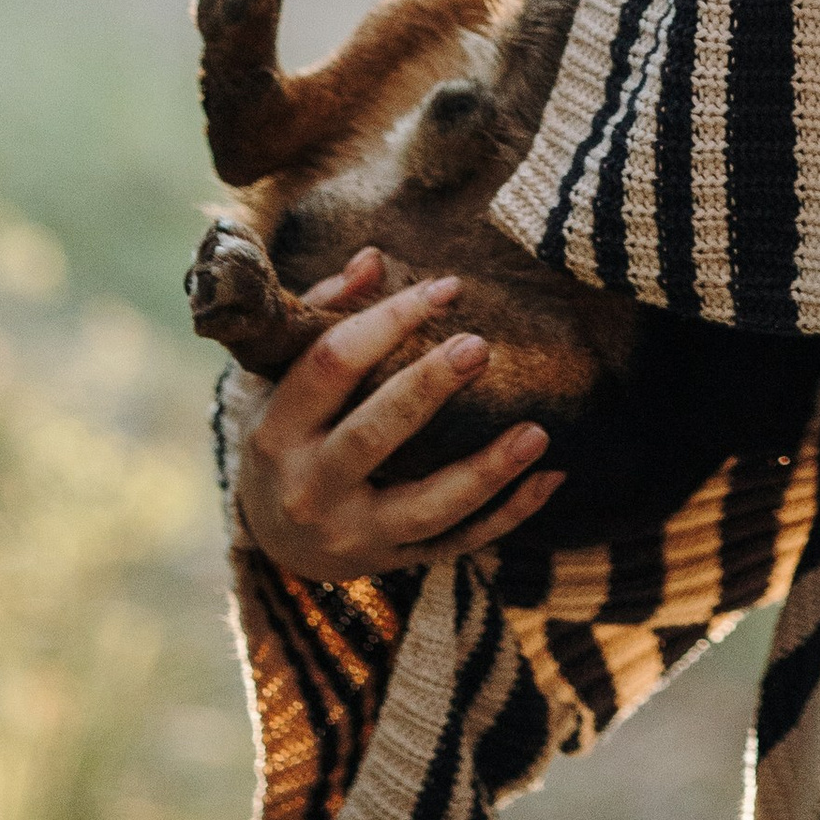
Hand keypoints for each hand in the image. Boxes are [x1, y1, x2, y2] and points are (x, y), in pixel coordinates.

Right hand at [235, 254, 565, 576]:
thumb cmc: (285, 435)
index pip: (332, 364)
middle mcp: (309, 488)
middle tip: (481, 346)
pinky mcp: (391, 561)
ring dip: (487, 470)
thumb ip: (324, 314)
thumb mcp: (280, 378)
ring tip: (538, 432)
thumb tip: (373, 258)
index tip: (446, 289)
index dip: (388, 320)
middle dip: (430, 388)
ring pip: (427, 507)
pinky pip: (458, 543)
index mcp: (276, 429)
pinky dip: (507, 515)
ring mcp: (352, 534)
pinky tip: (549, 479)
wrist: (270, 537)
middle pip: (375, 434)